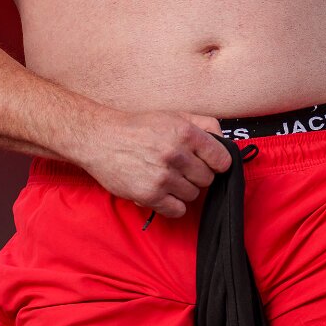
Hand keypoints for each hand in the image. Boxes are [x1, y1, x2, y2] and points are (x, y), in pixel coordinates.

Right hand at [75, 109, 232, 219]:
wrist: (100, 139)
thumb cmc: (138, 128)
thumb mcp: (173, 115)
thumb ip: (204, 124)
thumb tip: (225, 140)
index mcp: (185, 133)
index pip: (222, 159)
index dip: (217, 163)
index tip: (208, 163)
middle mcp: (176, 154)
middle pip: (207, 179)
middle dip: (197, 175)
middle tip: (180, 169)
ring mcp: (163, 176)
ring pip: (193, 195)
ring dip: (183, 189)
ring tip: (166, 178)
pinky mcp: (150, 195)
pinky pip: (177, 210)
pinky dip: (173, 204)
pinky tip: (163, 192)